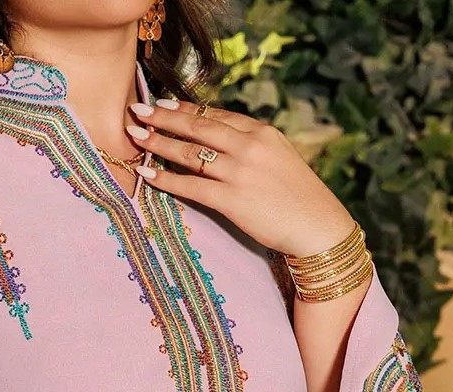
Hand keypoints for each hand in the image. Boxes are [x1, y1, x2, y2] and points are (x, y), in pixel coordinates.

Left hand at [125, 96, 356, 259]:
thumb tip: (219, 143)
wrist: (317, 226)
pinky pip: (191, 186)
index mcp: (261, 132)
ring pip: (190, 153)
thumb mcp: (278, 158)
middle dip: (164, 117)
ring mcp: (239, 172)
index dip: (186, 109)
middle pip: (198, 127)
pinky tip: (148, 175)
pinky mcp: (232, 200)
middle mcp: (248, 146)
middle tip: (138, 110)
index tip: (164, 103)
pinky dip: (166, 179)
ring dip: (159, 143)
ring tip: (136, 136)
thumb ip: (251, 147)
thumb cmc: (298, 197)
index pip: (216, 115)